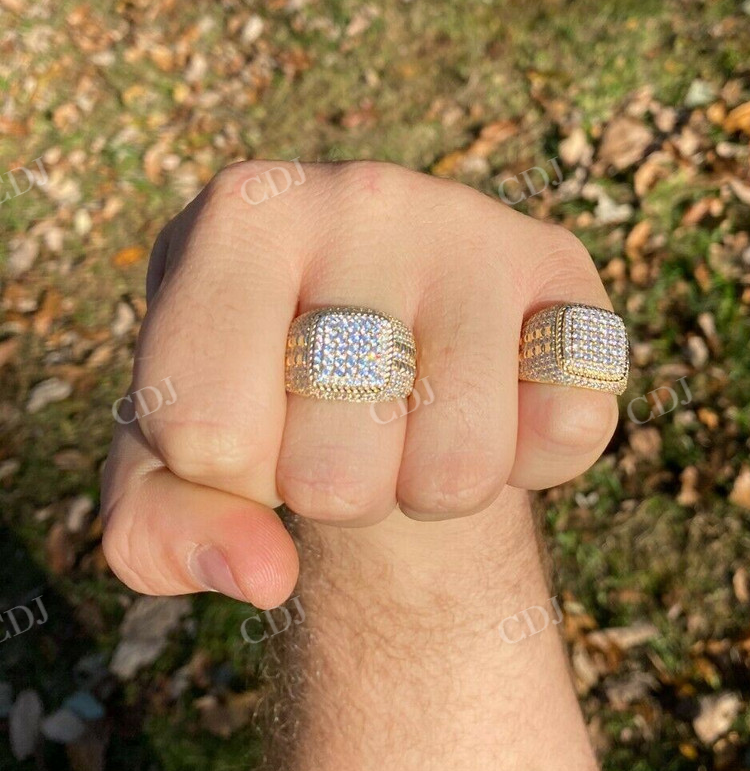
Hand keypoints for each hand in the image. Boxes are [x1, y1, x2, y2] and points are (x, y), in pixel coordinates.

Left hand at [101, 160, 619, 607]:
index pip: (204, 434)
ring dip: (427, 490)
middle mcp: (363, 195)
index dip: (229, 475)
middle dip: (332, 495)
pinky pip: (572, 425)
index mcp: (242, 217)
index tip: (246, 422)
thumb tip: (262, 574)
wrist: (384, 330)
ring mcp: (474, 226)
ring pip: (458, 471)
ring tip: (411, 418)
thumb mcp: (169, 461)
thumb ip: (157, 531)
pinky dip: (537, 460)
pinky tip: (502, 403)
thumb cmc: (258, 389)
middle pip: (331, 475)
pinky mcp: (564, 270)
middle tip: (337, 426)